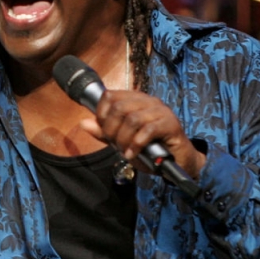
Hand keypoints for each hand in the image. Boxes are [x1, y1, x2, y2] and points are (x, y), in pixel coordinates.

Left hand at [80, 88, 205, 179]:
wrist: (177, 162)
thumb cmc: (149, 149)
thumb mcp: (122, 141)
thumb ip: (104, 132)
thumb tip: (83, 123)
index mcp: (135, 100)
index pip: (110, 96)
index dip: (101, 114)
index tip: (104, 131)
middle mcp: (148, 101)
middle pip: (119, 107)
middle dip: (111, 130)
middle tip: (115, 145)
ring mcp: (161, 111)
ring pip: (133, 118)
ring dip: (124, 139)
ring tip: (125, 150)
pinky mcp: (171, 124)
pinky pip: (148, 130)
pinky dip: (136, 144)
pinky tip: (133, 153)